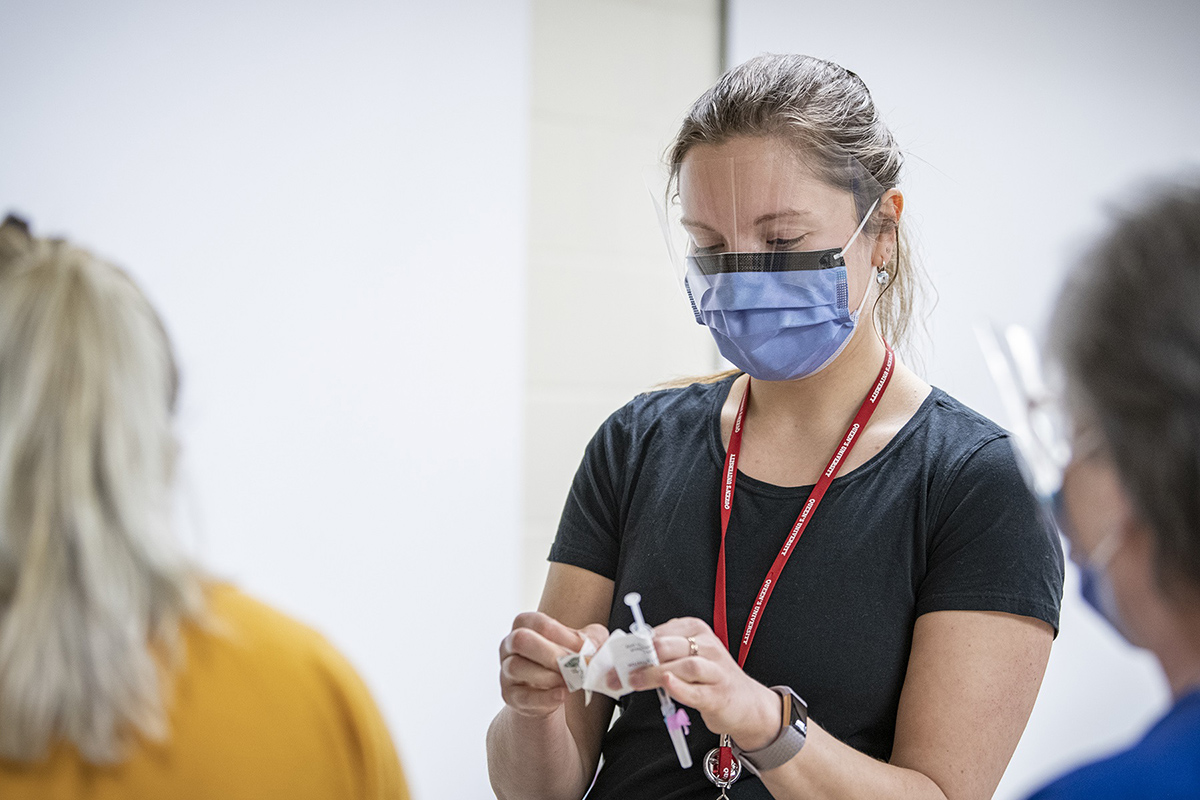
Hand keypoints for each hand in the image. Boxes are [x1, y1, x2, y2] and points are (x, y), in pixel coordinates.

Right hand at [499, 611, 608, 718]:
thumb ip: (592, 639)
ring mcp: (506, 669)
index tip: (584, 649)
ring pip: (517, 668)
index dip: (565, 637)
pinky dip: (544, 698)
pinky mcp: (510, 694)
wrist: (552, 689)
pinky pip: (522, 696)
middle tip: (574, 666)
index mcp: (526, 623)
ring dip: (548, 676)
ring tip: (570, 682)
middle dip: (551, 655)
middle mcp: (510, 644)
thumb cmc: (566, 658)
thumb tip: (594, 648)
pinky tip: (561, 695)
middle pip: (521, 641)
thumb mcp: (583, 642)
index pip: (541, 624)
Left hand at [620, 617, 781, 749]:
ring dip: (655, 673)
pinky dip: (680, 688)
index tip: (619, 656)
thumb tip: (630, 653)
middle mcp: (708, 647)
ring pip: (684, 666)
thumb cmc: (712, 679)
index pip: (662, 632)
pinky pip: (697, 691)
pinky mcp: (719, 696)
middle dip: (641, 659)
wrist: (747, 704)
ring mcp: (716, 671)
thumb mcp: (691, 655)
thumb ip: (665, 651)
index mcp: (697, 631)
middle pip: (669, 647)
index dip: (637, 644)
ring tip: (635, 681)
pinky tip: (667, 685)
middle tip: (622, 670)